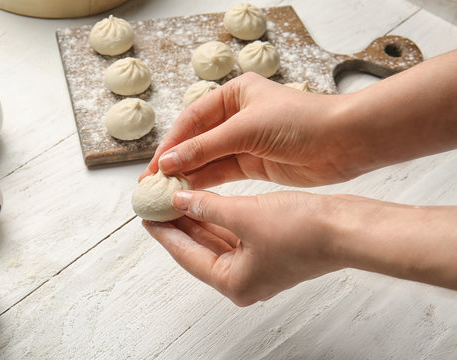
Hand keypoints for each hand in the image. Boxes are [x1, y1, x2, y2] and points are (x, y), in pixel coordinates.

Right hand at [141, 72, 354, 187]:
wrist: (344, 141)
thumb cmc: (300, 121)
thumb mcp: (246, 129)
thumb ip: (205, 147)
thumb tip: (169, 161)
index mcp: (234, 95)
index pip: (192, 119)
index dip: (171, 143)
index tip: (154, 166)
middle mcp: (237, 116)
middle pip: (197, 140)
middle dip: (175, 161)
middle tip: (152, 184)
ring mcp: (246, 141)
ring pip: (209, 159)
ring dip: (188, 174)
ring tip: (165, 193)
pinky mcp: (255, 163)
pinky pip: (224, 172)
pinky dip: (207, 182)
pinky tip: (189, 192)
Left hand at [143, 190, 340, 305]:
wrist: (349, 228)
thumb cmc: (303, 230)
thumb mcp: (245, 215)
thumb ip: (206, 207)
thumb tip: (179, 201)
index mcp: (233, 282)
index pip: (187, 255)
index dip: (164, 233)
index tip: (146, 217)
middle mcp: (243, 280)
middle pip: (200, 249)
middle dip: (179, 225)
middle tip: (157, 204)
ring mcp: (258, 266)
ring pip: (217, 240)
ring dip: (198, 220)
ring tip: (176, 199)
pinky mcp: (270, 251)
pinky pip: (235, 234)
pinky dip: (220, 218)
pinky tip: (206, 202)